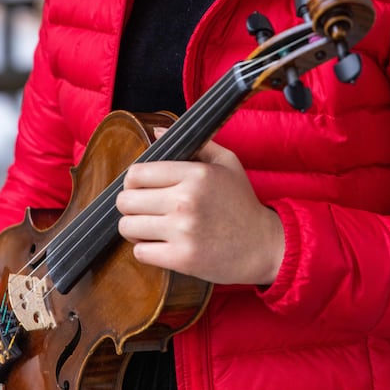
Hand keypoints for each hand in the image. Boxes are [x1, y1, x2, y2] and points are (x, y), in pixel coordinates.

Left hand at [117, 137, 284, 285]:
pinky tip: (158, 243)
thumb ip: (194, 144)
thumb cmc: (242, 202)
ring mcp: (182, 231)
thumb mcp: (226, 163)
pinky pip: (140, 253)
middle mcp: (185, 200)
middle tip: (142, 207)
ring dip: (133, 227)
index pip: (138, 173)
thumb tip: (158, 131)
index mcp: (195, 174)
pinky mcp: (181, 259)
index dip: (132, 179)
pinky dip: (144, 249)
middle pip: (126, 200)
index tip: (139, 186)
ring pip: (127, 226)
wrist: (263, 246)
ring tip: (147, 226)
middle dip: (130, 203)